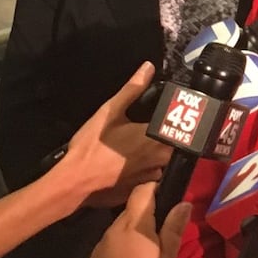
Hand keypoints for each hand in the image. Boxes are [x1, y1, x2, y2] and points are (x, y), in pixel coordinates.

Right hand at [60, 62, 168, 206]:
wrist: (74, 182)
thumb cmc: (92, 146)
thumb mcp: (110, 112)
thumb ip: (132, 89)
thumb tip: (148, 68)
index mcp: (159, 138)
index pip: (183, 127)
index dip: (180, 120)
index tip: (175, 114)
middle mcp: (162, 159)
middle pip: (175, 145)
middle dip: (167, 136)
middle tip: (149, 128)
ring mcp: (154, 177)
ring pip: (164, 162)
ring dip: (157, 154)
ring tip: (138, 146)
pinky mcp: (144, 190)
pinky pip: (153, 177)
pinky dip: (146, 169)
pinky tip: (131, 164)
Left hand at [70, 183, 188, 257]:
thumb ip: (173, 230)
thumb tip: (184, 203)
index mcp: (134, 225)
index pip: (142, 191)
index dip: (156, 188)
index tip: (170, 197)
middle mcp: (113, 229)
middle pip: (132, 209)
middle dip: (149, 213)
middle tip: (167, 230)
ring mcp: (100, 244)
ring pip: (122, 226)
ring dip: (137, 231)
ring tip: (151, 251)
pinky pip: (112, 242)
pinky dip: (124, 245)